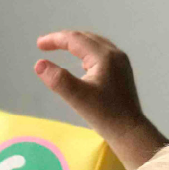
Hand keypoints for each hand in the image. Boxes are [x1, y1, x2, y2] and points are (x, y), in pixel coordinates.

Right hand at [35, 30, 168, 169]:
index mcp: (104, 56)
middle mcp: (115, 54)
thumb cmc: (105, 115)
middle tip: (46, 46)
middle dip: (65, 39)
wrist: (130, 131)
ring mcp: (121, 62)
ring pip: (95, 44)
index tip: (39, 45)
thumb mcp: (77, 98)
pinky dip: (87, 53)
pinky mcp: (123, 71)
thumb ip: (58, 80)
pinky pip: (102, 53)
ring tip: (61, 49)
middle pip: (86, 38)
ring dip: (77, 44)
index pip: (75, 39)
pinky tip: (82, 63)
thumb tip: (39, 64)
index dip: (55, 39)